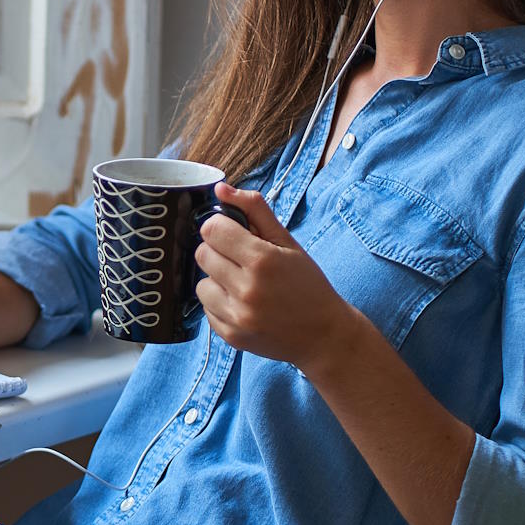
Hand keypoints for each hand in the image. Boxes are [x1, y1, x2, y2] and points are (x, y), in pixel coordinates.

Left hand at [195, 182, 353, 367]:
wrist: (323, 334)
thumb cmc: (307, 283)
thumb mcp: (288, 241)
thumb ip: (254, 209)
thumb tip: (220, 188)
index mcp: (262, 260)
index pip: (212, 230)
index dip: (220, 226)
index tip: (232, 232)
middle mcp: (246, 289)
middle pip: (203, 254)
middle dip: (218, 251)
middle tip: (240, 258)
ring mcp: (236, 316)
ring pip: (200, 283)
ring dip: (216, 279)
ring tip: (241, 283)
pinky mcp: (230, 336)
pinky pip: (206, 309)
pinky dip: (220, 303)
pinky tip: (243, 304)